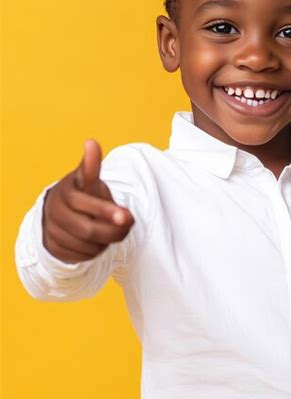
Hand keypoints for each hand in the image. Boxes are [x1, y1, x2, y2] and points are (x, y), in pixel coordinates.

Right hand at [42, 139, 134, 262]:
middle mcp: (56, 213)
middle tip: (129, 224)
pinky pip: (81, 257)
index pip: (90, 204)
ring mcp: (53, 232)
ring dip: (105, 241)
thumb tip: (91, 142)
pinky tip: (98, 241)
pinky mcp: (54, 249)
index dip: (107, 211)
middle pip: (89, 230)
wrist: (60, 213)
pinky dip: (94, 252)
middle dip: (113, 231)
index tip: (127, 216)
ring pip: (87, 246)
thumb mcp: (87, 179)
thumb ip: (91, 166)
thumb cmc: (82, 194)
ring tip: (112, 230)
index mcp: (67, 193)